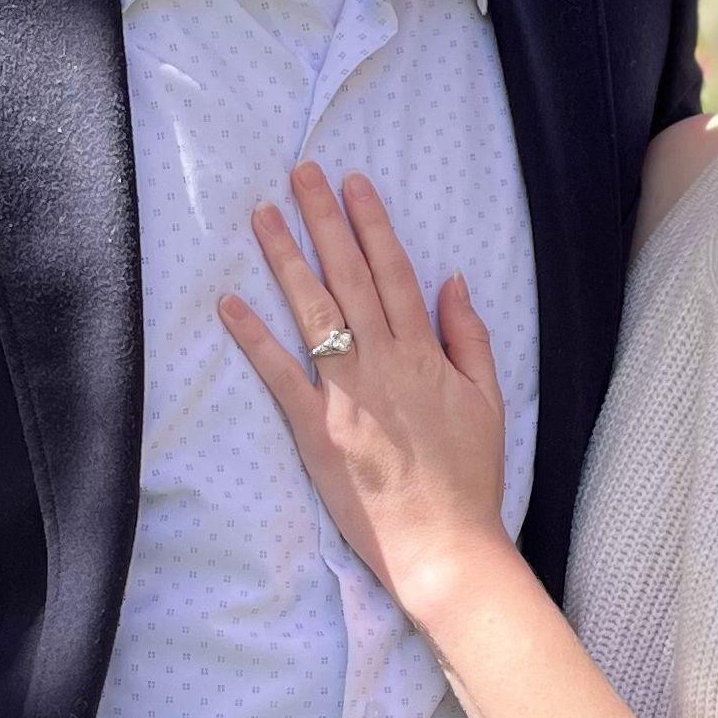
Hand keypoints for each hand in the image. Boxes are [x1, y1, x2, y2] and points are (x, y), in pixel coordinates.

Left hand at [221, 163, 514, 618]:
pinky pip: (279, 375)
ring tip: (263, 215)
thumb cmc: (470, 478)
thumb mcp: (487, 401)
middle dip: (323, 220)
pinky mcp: (315, 430)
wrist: (445, 544)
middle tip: (300, 173)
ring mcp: (345, 394)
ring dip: (286, 258)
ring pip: (312, 311)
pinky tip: (230, 301)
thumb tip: (451, 279)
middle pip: (348, 276)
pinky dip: (253, 337)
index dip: (371, 222)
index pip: (394, 271)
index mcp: (424, 353)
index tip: (353, 183)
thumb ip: (468, 337)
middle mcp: (383, 362)